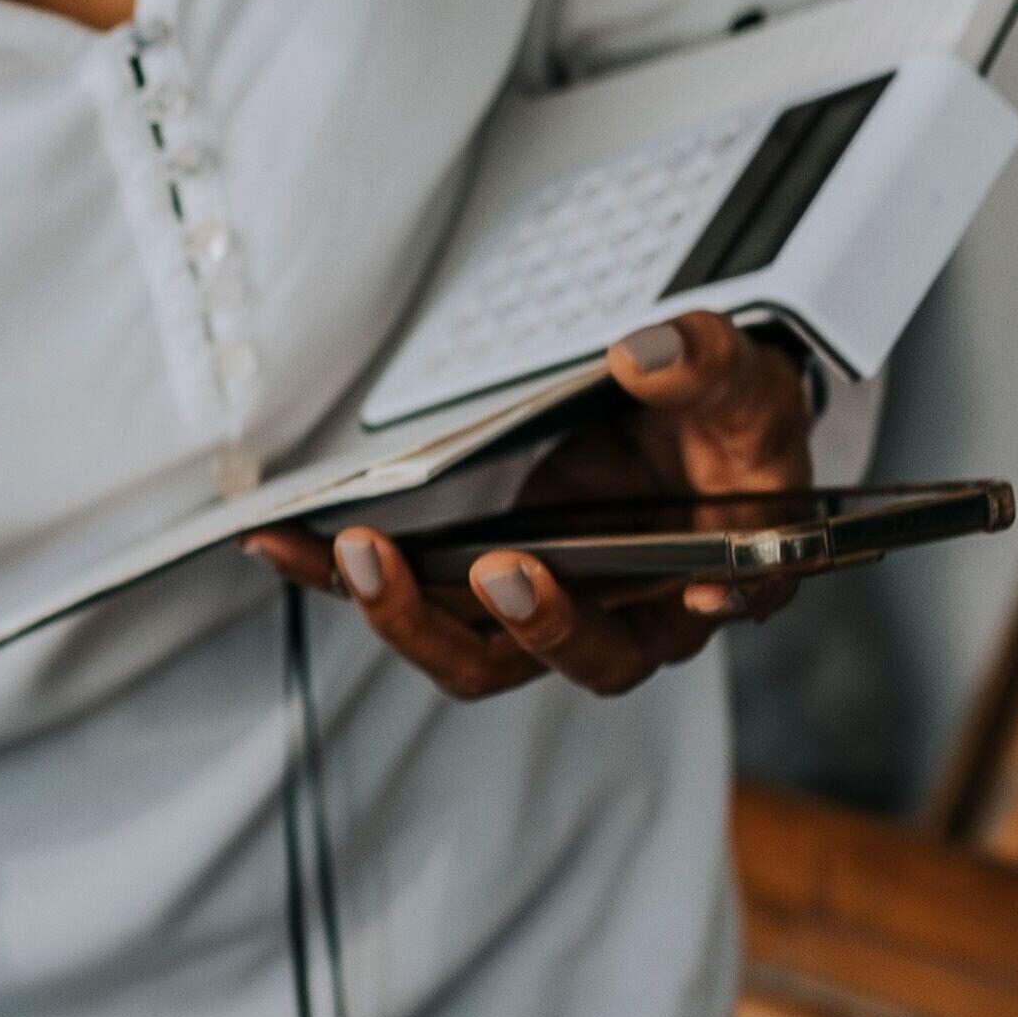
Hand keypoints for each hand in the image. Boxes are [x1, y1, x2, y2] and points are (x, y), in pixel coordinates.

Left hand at [252, 312, 814, 707]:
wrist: (681, 429)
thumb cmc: (722, 422)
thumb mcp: (734, 378)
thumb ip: (703, 366)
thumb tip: (647, 357)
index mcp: (717, 574)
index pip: (719, 608)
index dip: (710, 606)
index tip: (696, 586)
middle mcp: (631, 617)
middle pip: (573, 659)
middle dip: (521, 624)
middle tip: (489, 570)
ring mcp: (548, 611)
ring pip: (473, 652)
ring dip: (406, 614)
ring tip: (352, 554)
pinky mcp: (482, 591)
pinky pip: (410, 602)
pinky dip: (343, 581)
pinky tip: (282, 544)